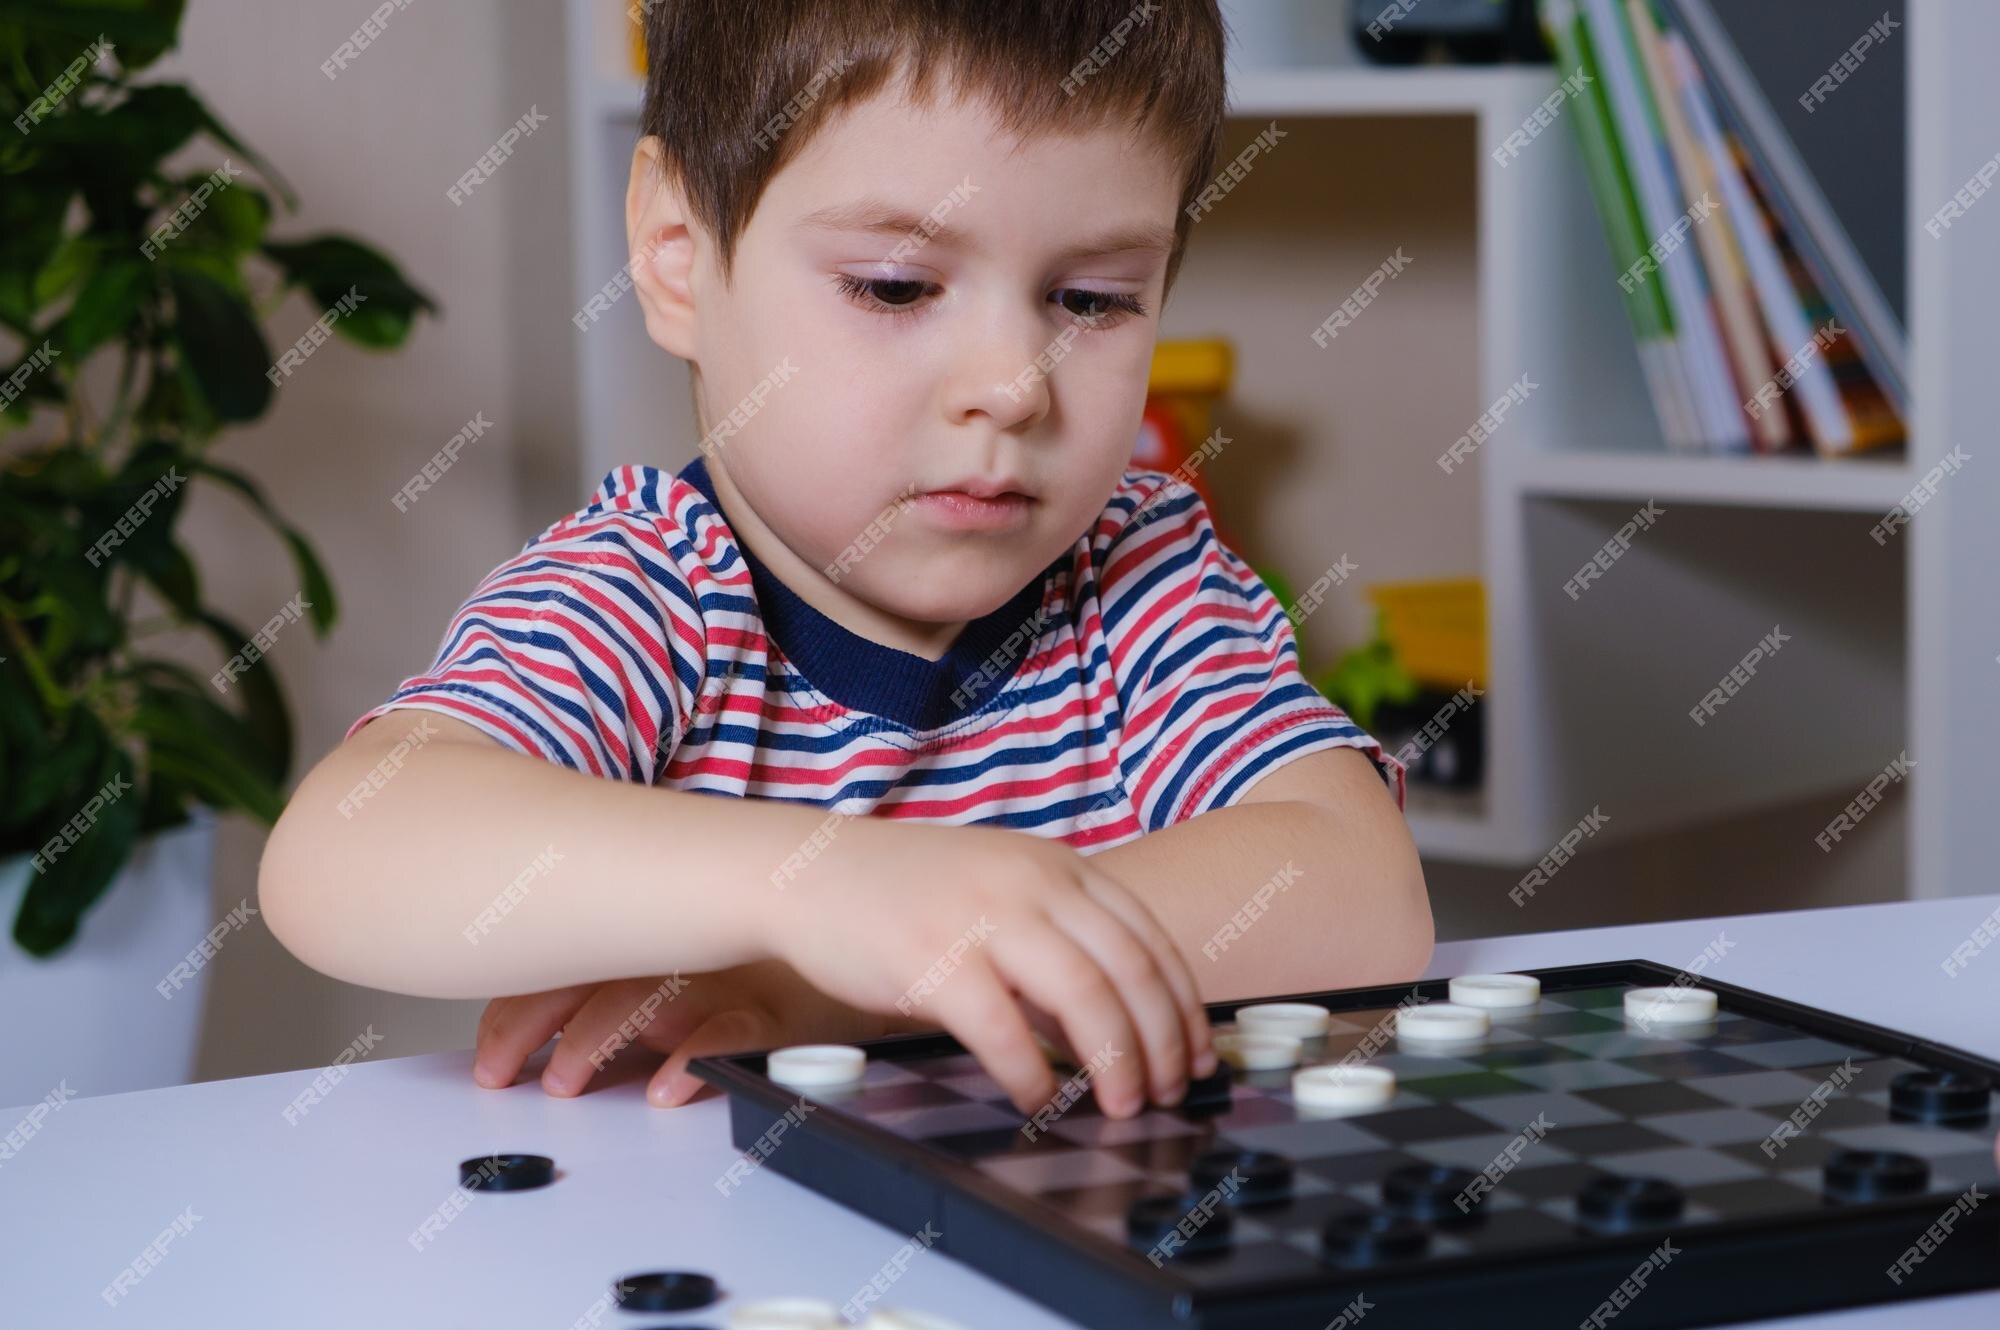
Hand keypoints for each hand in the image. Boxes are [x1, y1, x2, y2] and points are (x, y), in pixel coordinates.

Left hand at [472, 961, 887, 1106]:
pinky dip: (694, 1056)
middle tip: (502, 1074)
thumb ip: (629, 987)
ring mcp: (734, 972)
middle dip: (532, 1021)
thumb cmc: (777, 965)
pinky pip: (732, 1030)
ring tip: (565, 1080)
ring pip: (650, 993)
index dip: (517, 1006)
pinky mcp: (785, 1008)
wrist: (877, 952)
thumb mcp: (693, 963)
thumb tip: (551, 1044)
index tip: (488, 1061)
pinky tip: (665, 1087)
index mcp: (658, 928)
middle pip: (591, 968)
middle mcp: (688, 942)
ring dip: (598, 1037)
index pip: (569, 956)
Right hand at [770, 818, 1213, 1118]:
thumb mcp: (998, 888)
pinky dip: (1033, 1076)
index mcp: (1056, 865)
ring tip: (1121, 1105)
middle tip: (1168, 1093)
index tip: (1194, 1055)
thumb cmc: (904, 892)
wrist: (810, 871)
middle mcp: (1031, 884)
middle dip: (1162, 1043)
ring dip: (1116, 1063)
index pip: (1149, 938)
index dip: (1183, 1006)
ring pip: (1085, 997)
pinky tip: (1039, 1102)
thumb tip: (1112, 1020)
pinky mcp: (935, 961)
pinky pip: (1006, 1032)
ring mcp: (984, 919)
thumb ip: (1055, 936)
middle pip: (1130, 971)